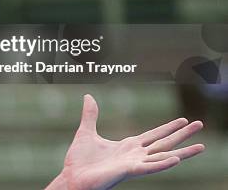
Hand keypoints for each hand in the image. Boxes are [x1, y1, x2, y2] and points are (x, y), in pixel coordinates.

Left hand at [49, 94, 204, 189]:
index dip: (169, 127)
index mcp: (128, 146)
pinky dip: (162, 163)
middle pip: (164, 143)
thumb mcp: (86, 132)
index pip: (154, 135)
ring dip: (182, 152)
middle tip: (201, 124)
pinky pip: (149, 167)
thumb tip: (88, 96)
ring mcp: (133, 164)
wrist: (72, 177)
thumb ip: (90, 115)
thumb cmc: (79, 160)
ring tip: (201, 147)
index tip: (184, 120)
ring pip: (163, 156)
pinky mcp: (127, 171)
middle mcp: (135, 155)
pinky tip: (176, 159)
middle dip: (182, 134)